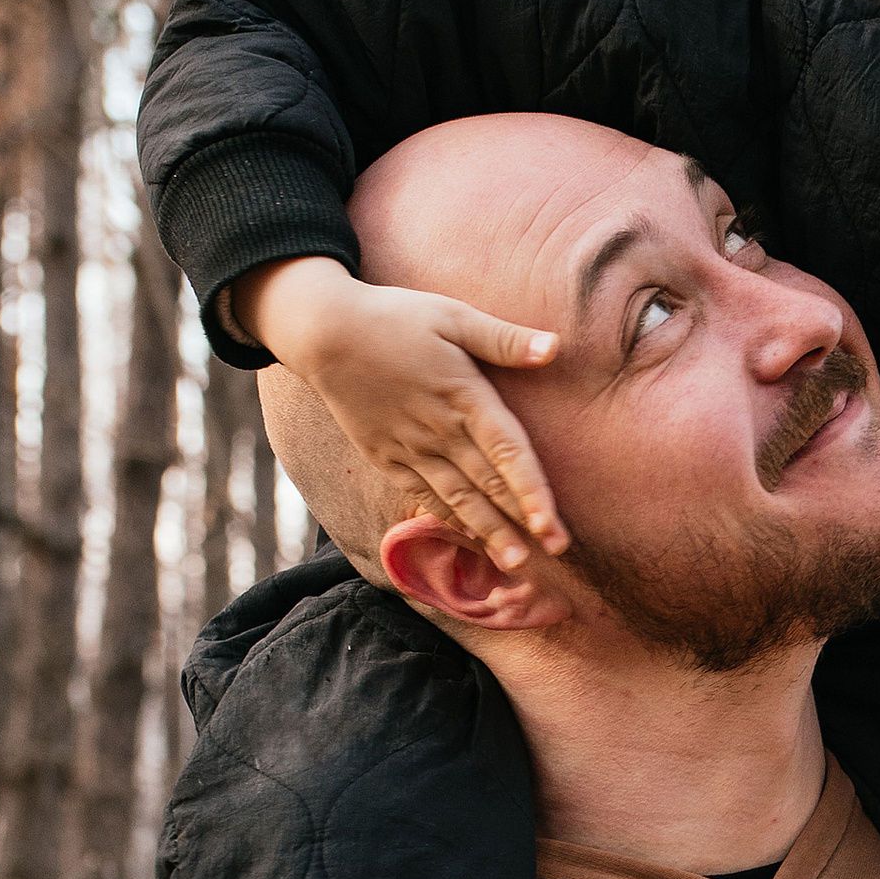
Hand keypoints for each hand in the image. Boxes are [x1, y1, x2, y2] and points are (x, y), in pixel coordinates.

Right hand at [232, 257, 566, 570]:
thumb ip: (504, 339)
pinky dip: (450, 519)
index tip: (553, 525)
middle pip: (488, 485)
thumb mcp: (452, 316)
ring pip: (458, 500)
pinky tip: (472, 538)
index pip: (507, 453)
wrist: (323, 333)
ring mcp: (410, 448)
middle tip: (556, 553)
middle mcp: (439, 430)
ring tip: (516, 563)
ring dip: (489, 533)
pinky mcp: (386, 457)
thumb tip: (554, 347)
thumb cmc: (395, 318)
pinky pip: (424, 496)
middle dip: (523, 523)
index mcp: (463, 396)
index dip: (532, 492)